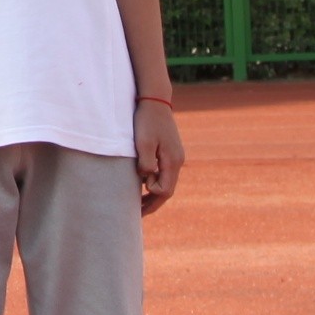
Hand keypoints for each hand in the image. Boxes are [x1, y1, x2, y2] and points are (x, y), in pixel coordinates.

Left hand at [134, 96, 183, 213]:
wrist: (155, 99)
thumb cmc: (146, 120)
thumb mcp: (143, 142)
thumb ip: (146, 163)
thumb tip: (147, 180)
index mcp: (172, 161)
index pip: (165, 191)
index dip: (150, 195)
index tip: (137, 188)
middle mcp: (177, 161)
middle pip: (168, 190)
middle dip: (153, 203)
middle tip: (137, 215)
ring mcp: (175, 156)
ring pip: (167, 182)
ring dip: (154, 193)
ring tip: (138, 203)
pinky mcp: (170, 150)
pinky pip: (165, 172)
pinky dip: (155, 181)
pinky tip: (144, 182)